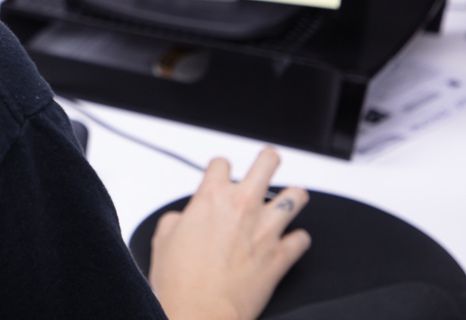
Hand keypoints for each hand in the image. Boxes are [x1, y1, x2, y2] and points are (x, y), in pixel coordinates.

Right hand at [149, 148, 310, 319]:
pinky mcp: (281, 256)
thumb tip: (184, 220)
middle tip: (267, 162)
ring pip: (296, 196)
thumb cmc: (180, 281)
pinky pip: (302, 239)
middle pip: (267, 163)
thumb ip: (178, 219)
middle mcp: (242, 206)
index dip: (220, 169)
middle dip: (267, 160)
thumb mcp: (163, 239)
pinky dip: (297, 239)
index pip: (221, 163)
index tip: (222, 175)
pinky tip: (291, 241)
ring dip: (293, 197)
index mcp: (211, 197)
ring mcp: (266, 229)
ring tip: (290, 198)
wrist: (201, 312)